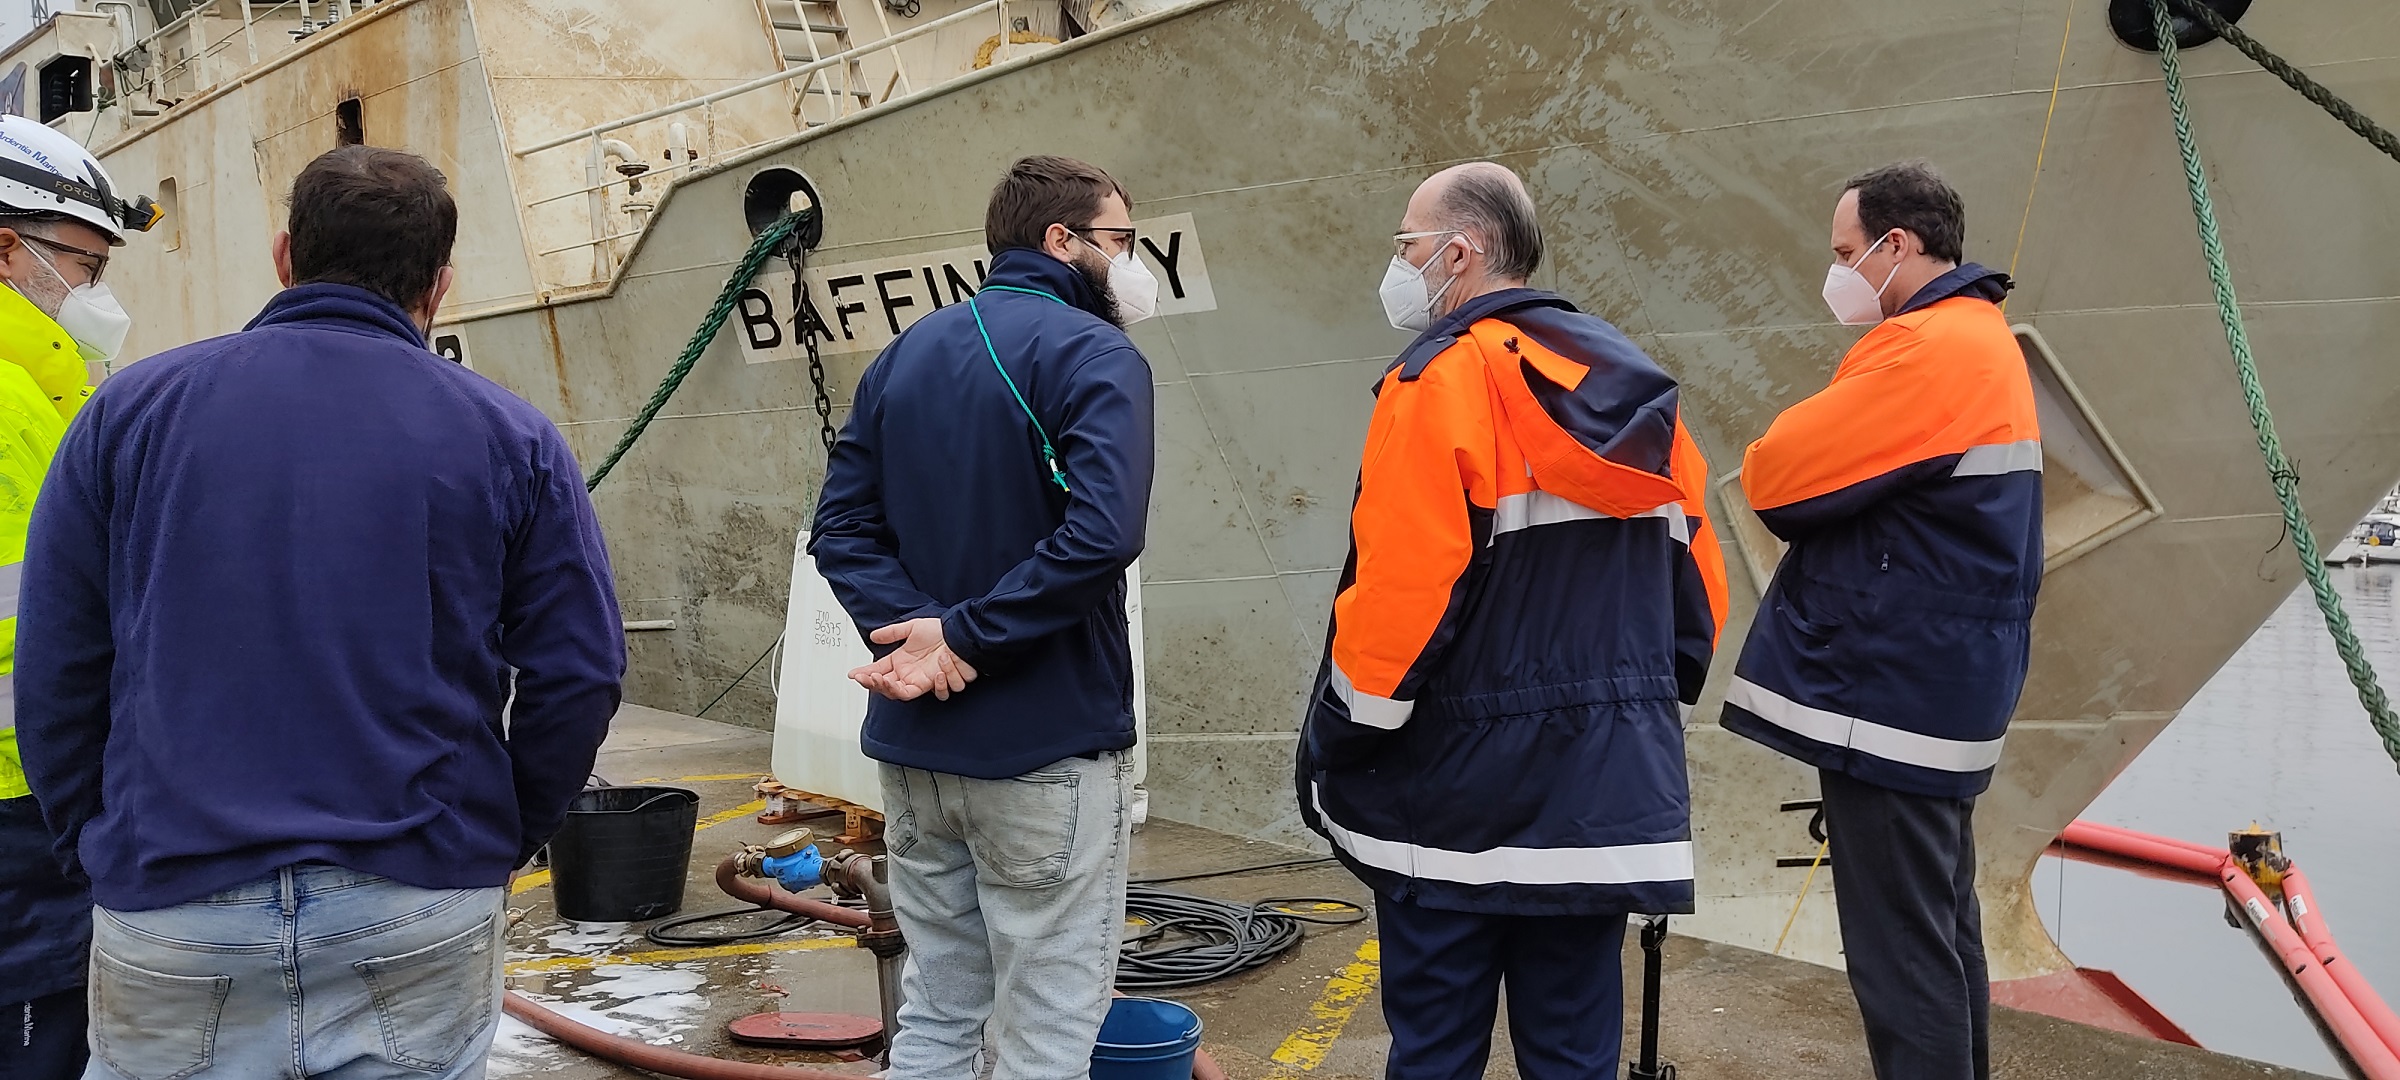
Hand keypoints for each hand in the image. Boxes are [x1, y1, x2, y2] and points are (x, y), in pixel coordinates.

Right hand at [849, 617, 977, 700]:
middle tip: (869, 677)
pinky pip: (939, 691)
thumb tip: (873, 636)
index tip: (853, 674)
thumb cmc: (940, 631)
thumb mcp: (913, 628)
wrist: (962, 633)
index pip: (878, 673)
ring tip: (887, 680)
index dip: (865, 675)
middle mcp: (910, 675)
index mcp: (901, 663)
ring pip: (905, 695)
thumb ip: (893, 633)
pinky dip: (940, 683)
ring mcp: (926, 681)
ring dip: (894, 689)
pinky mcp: (943, 683)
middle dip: (875, 685)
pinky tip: (938, 672)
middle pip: (888, 689)